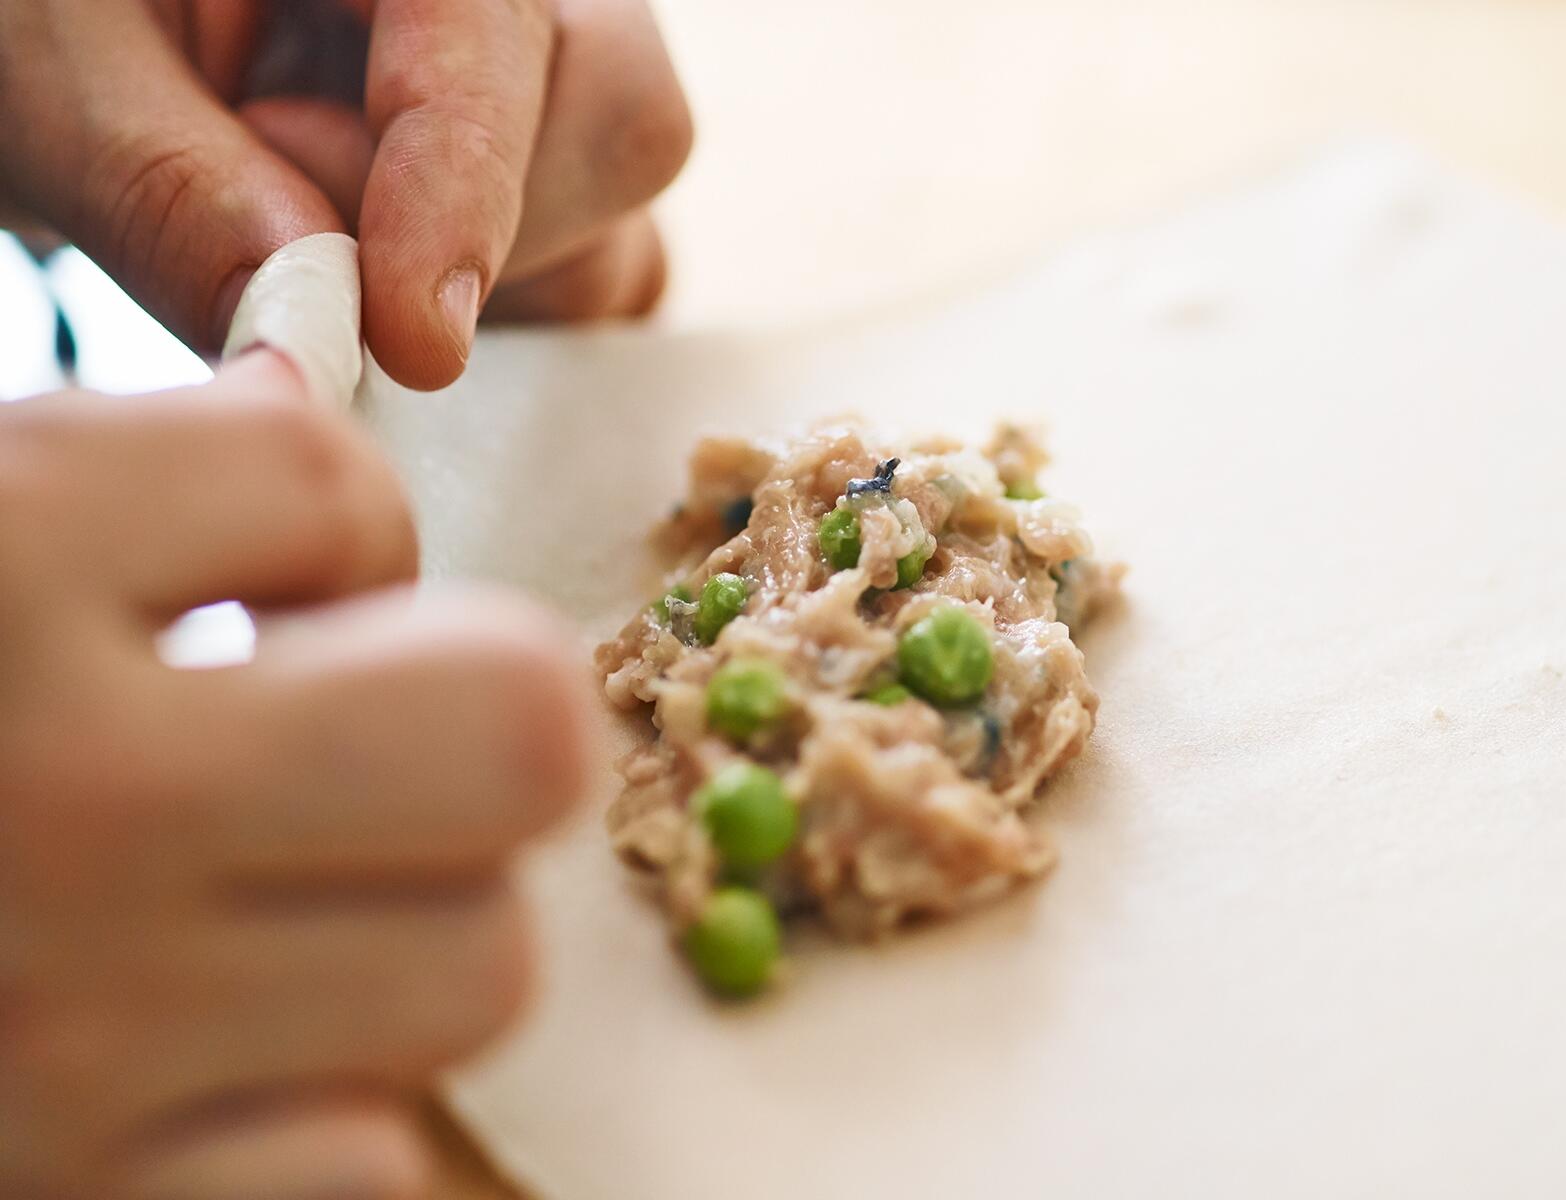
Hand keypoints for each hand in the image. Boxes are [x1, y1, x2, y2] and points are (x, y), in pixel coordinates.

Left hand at [0, 0, 691, 389]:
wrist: (58, 39)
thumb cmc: (41, 13)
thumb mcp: (54, 68)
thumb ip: (168, 184)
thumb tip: (315, 314)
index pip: (503, 35)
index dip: (466, 188)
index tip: (414, 339)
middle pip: (622, 119)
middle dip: (482, 227)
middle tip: (300, 237)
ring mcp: (550, 95)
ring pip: (621, 230)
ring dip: (475, 286)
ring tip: (307, 234)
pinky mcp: (557, 191)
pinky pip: (596, 283)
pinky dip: (499, 322)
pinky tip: (376, 280)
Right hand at [0, 353, 588, 1197]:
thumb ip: (104, 472)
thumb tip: (314, 387)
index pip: (334, 486)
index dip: (327, 523)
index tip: (263, 573)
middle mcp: (50, 798)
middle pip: (516, 731)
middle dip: (469, 711)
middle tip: (367, 726)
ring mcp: (73, 1039)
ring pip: (482, 955)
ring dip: (413, 917)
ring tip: (279, 897)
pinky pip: (371, 1159)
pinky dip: (320, 1109)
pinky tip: (214, 1058)